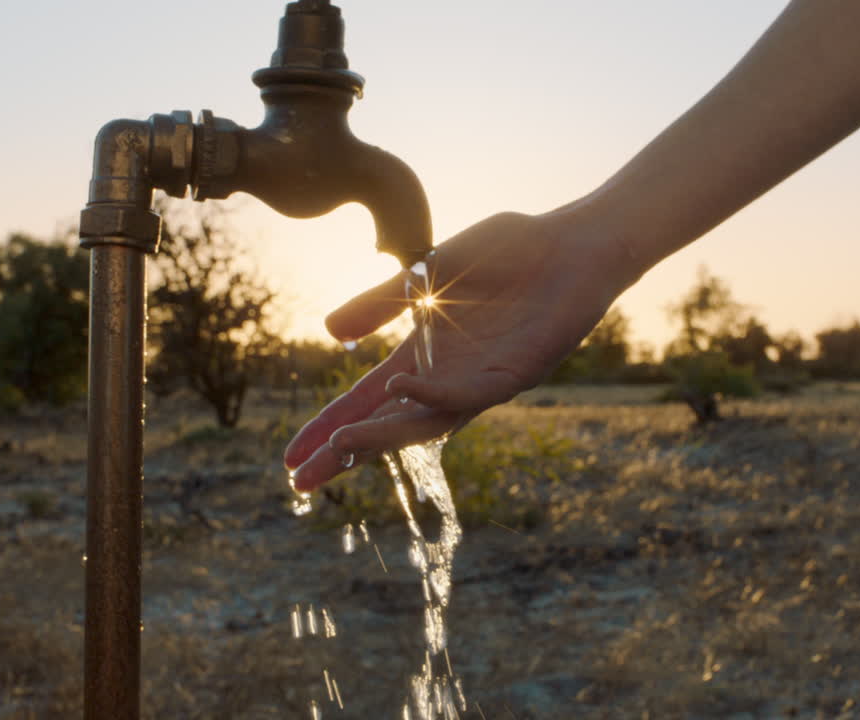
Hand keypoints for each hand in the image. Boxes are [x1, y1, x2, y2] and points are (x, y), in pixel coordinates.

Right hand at [283, 207, 631, 490]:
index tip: (288, 460)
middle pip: (388, 426)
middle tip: (302, 483)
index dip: (328, 428)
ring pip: (425, 423)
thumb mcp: (428, 271)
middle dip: (345, 454)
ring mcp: (481, 381)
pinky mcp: (515, 375)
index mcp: (423, 356)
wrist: (570, 242)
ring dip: (383, 435)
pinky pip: (467, 393)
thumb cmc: (506, 252)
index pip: (365, 402)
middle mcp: (448, 378)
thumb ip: (382, 302)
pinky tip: (399, 387)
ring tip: (340, 445)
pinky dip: (431, 392)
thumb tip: (327, 329)